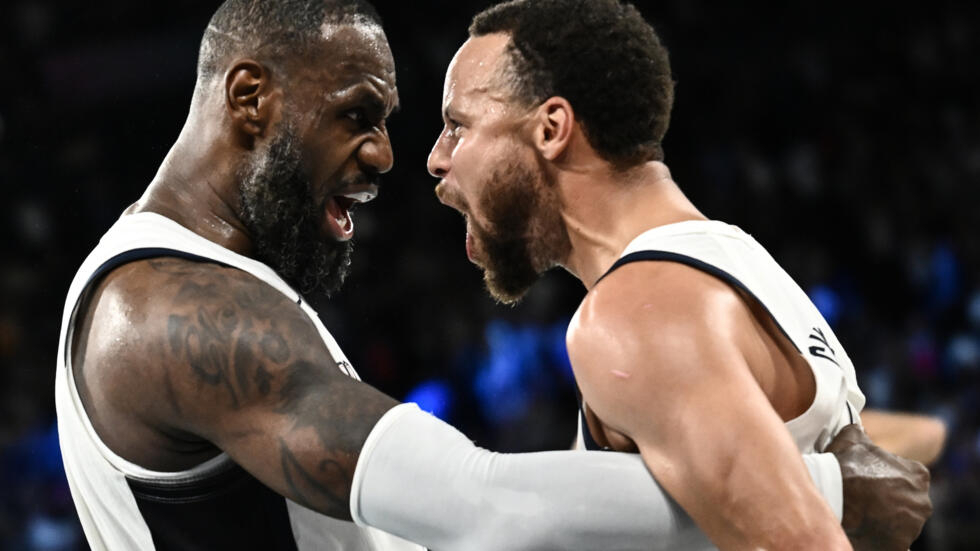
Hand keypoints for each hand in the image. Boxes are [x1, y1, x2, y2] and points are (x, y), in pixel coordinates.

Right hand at [826, 424, 932, 550]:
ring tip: (862, 516)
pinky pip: (892, 541)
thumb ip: (859, 432)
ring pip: (900, 522)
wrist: (835, 497)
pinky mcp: (902, 544)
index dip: (886, 478)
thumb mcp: (851, 439)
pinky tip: (865, 529)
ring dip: (885, 519)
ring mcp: (913, 525)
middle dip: (889, 501)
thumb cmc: (846, 467)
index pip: (907, 477)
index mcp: (917, 474)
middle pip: (906, 501)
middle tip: (865, 500)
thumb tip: (857, 428)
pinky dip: (881, 537)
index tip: (870, 481)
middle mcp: (922, 500)